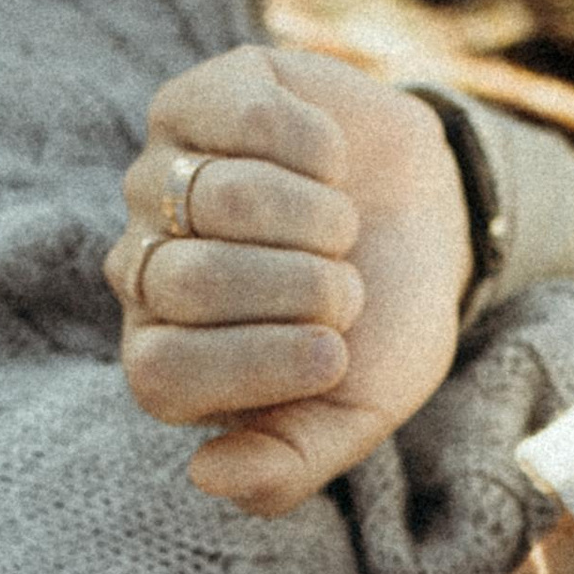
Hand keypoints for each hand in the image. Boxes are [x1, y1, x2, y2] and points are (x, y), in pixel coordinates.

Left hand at [111, 45, 471, 515]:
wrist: (433, 222)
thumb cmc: (384, 324)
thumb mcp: (355, 413)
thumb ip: (287, 465)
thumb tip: (206, 474)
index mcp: (165, 355)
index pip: (163, 374)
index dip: (258, 365)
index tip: (335, 356)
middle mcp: (140, 266)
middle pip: (189, 281)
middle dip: (299, 288)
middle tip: (346, 288)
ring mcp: (163, 176)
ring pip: (222, 197)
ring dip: (316, 217)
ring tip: (343, 226)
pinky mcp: (199, 98)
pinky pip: (246, 120)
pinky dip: (317, 149)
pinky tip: (332, 164)